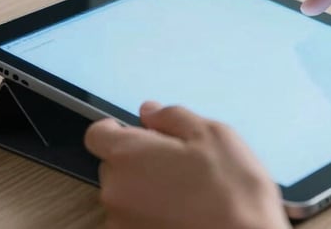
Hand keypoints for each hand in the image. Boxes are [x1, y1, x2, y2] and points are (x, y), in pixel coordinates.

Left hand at [84, 102, 289, 228]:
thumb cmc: (232, 190)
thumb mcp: (211, 134)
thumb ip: (172, 117)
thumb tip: (149, 112)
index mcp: (128, 155)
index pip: (98, 133)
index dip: (118, 129)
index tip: (141, 132)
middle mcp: (116, 191)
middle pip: (114, 165)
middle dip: (139, 159)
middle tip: (179, 162)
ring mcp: (122, 224)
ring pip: (127, 195)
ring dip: (147, 189)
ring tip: (188, 192)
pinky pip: (136, 220)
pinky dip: (153, 214)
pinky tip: (185, 213)